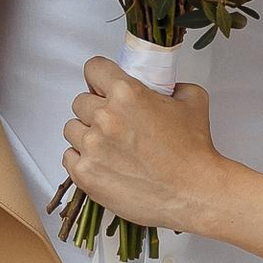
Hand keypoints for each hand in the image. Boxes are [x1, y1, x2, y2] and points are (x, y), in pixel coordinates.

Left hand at [63, 61, 229, 234]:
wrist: (194, 193)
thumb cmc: (194, 153)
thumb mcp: (193, 101)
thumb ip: (172, 86)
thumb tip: (163, 86)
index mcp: (126, 93)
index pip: (93, 69)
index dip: (99, 78)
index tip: (103, 86)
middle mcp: (105, 117)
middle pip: (80, 101)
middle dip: (95, 109)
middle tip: (114, 124)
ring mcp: (92, 146)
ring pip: (72, 128)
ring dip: (86, 134)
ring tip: (109, 146)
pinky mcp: (86, 174)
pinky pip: (68, 157)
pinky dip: (82, 159)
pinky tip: (103, 163)